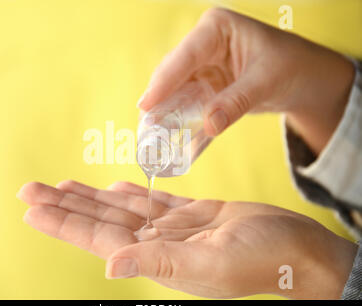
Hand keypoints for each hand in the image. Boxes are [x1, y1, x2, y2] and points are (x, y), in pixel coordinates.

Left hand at [17, 180, 356, 298]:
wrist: (296, 249)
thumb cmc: (261, 259)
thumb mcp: (210, 265)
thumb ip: (159, 263)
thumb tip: (110, 264)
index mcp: (156, 257)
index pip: (97, 237)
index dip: (63, 223)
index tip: (33, 209)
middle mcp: (157, 244)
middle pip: (101, 220)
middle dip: (65, 205)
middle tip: (31, 189)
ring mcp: (173, 229)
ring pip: (121, 208)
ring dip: (90, 197)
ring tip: (62, 186)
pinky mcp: (192, 214)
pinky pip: (152, 202)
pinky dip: (129, 194)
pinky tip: (112, 189)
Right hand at [138, 8, 354, 153]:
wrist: (304, 79)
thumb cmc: (291, 67)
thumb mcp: (266, 82)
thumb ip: (235, 103)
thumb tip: (208, 125)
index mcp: (216, 28)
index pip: (184, 56)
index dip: (163, 82)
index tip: (146, 105)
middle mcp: (203, 43)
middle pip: (172, 72)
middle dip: (158, 98)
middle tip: (145, 125)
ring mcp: (201, 64)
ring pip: (174, 88)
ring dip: (164, 110)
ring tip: (150, 132)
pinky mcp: (204, 84)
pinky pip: (185, 101)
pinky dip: (176, 116)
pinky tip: (166, 131)